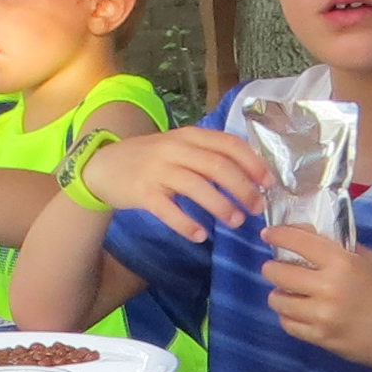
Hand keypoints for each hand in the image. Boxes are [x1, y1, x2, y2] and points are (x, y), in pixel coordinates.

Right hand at [84, 125, 270, 241]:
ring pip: (196, 186)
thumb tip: (249, 175)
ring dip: (220, 206)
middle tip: (257, 208)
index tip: (268, 182)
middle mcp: (174, 149)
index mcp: (189, 136)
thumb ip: (207, 154)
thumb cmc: (149, 159)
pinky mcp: (142, 192)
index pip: (228, 144)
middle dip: (242, 188)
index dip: (252, 163)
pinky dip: (186, 223)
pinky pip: (168, 210)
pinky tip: (200, 235)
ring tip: (236, 222)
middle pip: (217, 166)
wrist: (102, 166)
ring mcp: (157, 170)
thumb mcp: (178, 147)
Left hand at [260, 227, 371, 364]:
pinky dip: (288, 315)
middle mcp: (327, 288)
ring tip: (286, 292)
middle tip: (275, 267)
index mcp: (342, 263)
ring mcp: (321, 316)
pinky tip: (296, 311)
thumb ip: (343, 248)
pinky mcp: (319, 337)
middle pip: (279, 272)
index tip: (269, 234)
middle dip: (272, 267)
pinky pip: (288, 324)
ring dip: (278, 293)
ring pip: (278, 300)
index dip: (278, 235)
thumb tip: (314, 238)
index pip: (298, 242)